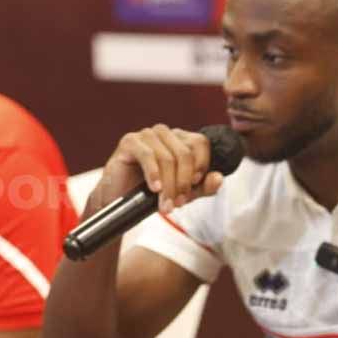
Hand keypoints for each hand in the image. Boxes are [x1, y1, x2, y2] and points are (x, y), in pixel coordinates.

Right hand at [92, 126, 224, 214]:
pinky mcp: (129, 142)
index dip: (201, 165)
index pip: (200, 143)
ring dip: (168, 185)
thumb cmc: (150, 193)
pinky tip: (154, 189)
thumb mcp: (183, 193)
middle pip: (185, 153)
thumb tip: (218, 177)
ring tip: (166, 205)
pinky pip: (148, 155)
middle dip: (183, 182)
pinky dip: (153, 174)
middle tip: (178, 203)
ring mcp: (146, 135)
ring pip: (167, 157)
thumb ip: (203, 187)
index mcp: (179, 139)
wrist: (119, 202)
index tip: (194, 187)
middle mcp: (164, 133)